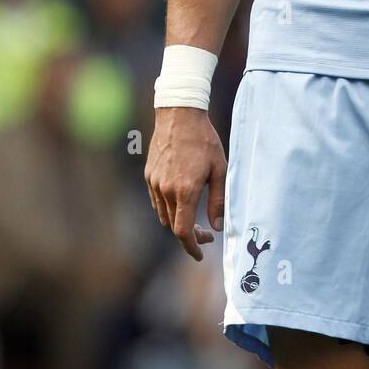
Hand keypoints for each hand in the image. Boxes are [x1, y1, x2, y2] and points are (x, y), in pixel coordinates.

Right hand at [145, 108, 226, 259]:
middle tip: (207, 232)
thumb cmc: (204, 141)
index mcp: (185, 191)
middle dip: (189, 234)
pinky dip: (168, 207)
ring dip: (178, 221)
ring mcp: (154, 183)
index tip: (201, 253)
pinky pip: (157, 200)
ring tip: (195, 216)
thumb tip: (218, 226)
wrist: (179, 115)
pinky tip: (181, 199)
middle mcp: (166, 190)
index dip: (192, 247)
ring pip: (164, 214)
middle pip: (173, 226)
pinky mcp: (149, 175)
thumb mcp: (220, 169)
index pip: (183, 232)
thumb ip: (218, 200)